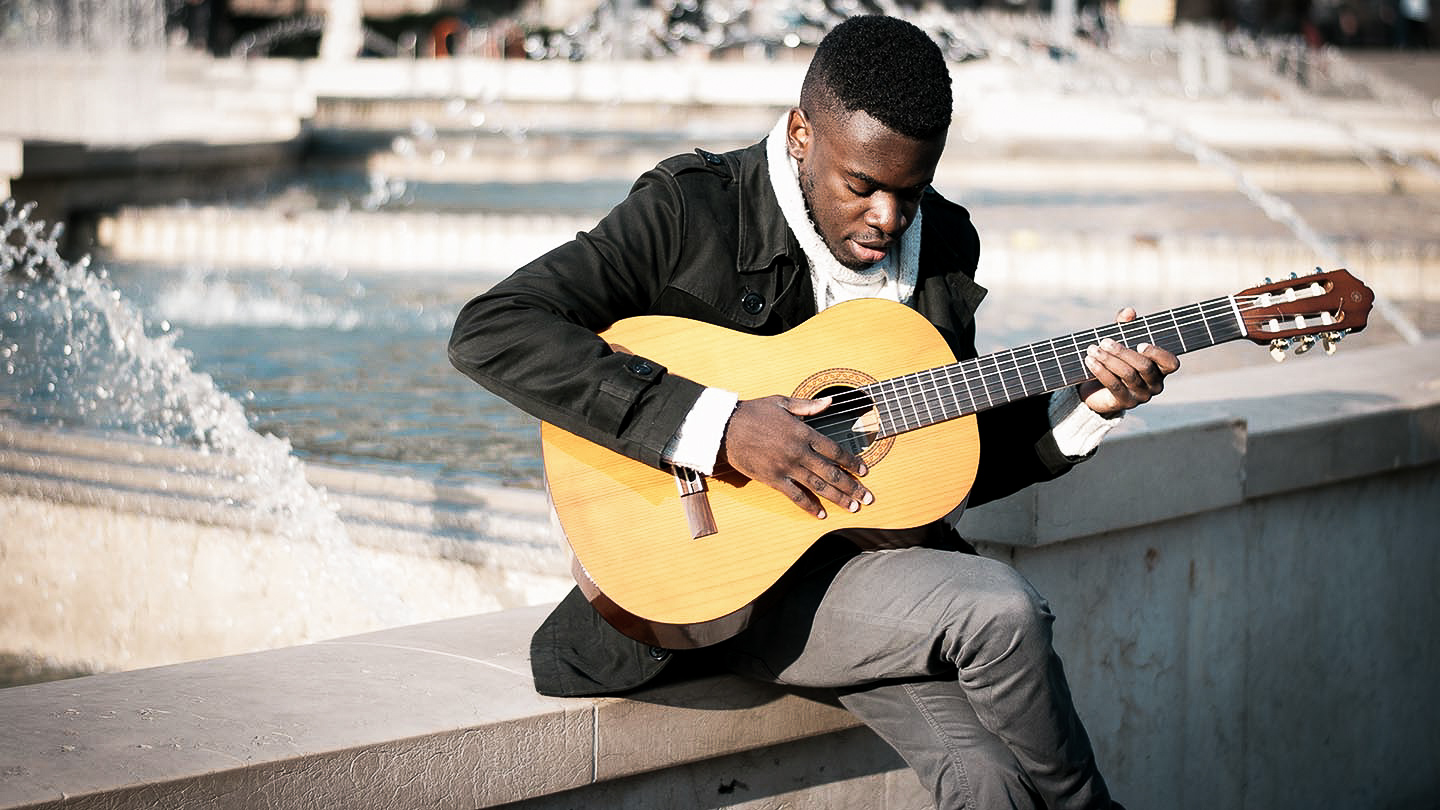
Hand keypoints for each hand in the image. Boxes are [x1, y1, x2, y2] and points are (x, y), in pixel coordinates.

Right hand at [719, 395, 871, 518]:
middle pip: (831, 472)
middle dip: (852, 486)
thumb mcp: (781, 402)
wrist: (725, 428)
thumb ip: (807, 406)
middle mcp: (798, 452)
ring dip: (837, 498)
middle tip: (868, 497)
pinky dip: (809, 506)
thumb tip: (830, 402)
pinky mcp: (773, 479)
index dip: (851, 461)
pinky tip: (821, 514)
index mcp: (803, 432)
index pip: (834, 450)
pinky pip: (794, 496)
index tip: (864, 471)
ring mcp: (786, 467)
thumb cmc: (753, 412)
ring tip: (853, 507)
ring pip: (818, 486)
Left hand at [1079, 307, 1180, 416]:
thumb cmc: (1115, 359)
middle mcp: (1155, 383)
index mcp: (1160, 368)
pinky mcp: (1125, 403)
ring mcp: (1141, 396)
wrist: (1096, 388)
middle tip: (1104, 341)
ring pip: (1127, 375)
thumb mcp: (1121, 339)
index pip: (1171, 363)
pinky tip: (1090, 361)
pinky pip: (1114, 385)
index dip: (1158, 354)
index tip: (1140, 344)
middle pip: (1144, 366)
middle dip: (1122, 352)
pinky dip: (1101, 371)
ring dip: (1108, 360)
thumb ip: (1125, 325)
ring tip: (1092, 349)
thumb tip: (1129, 312)